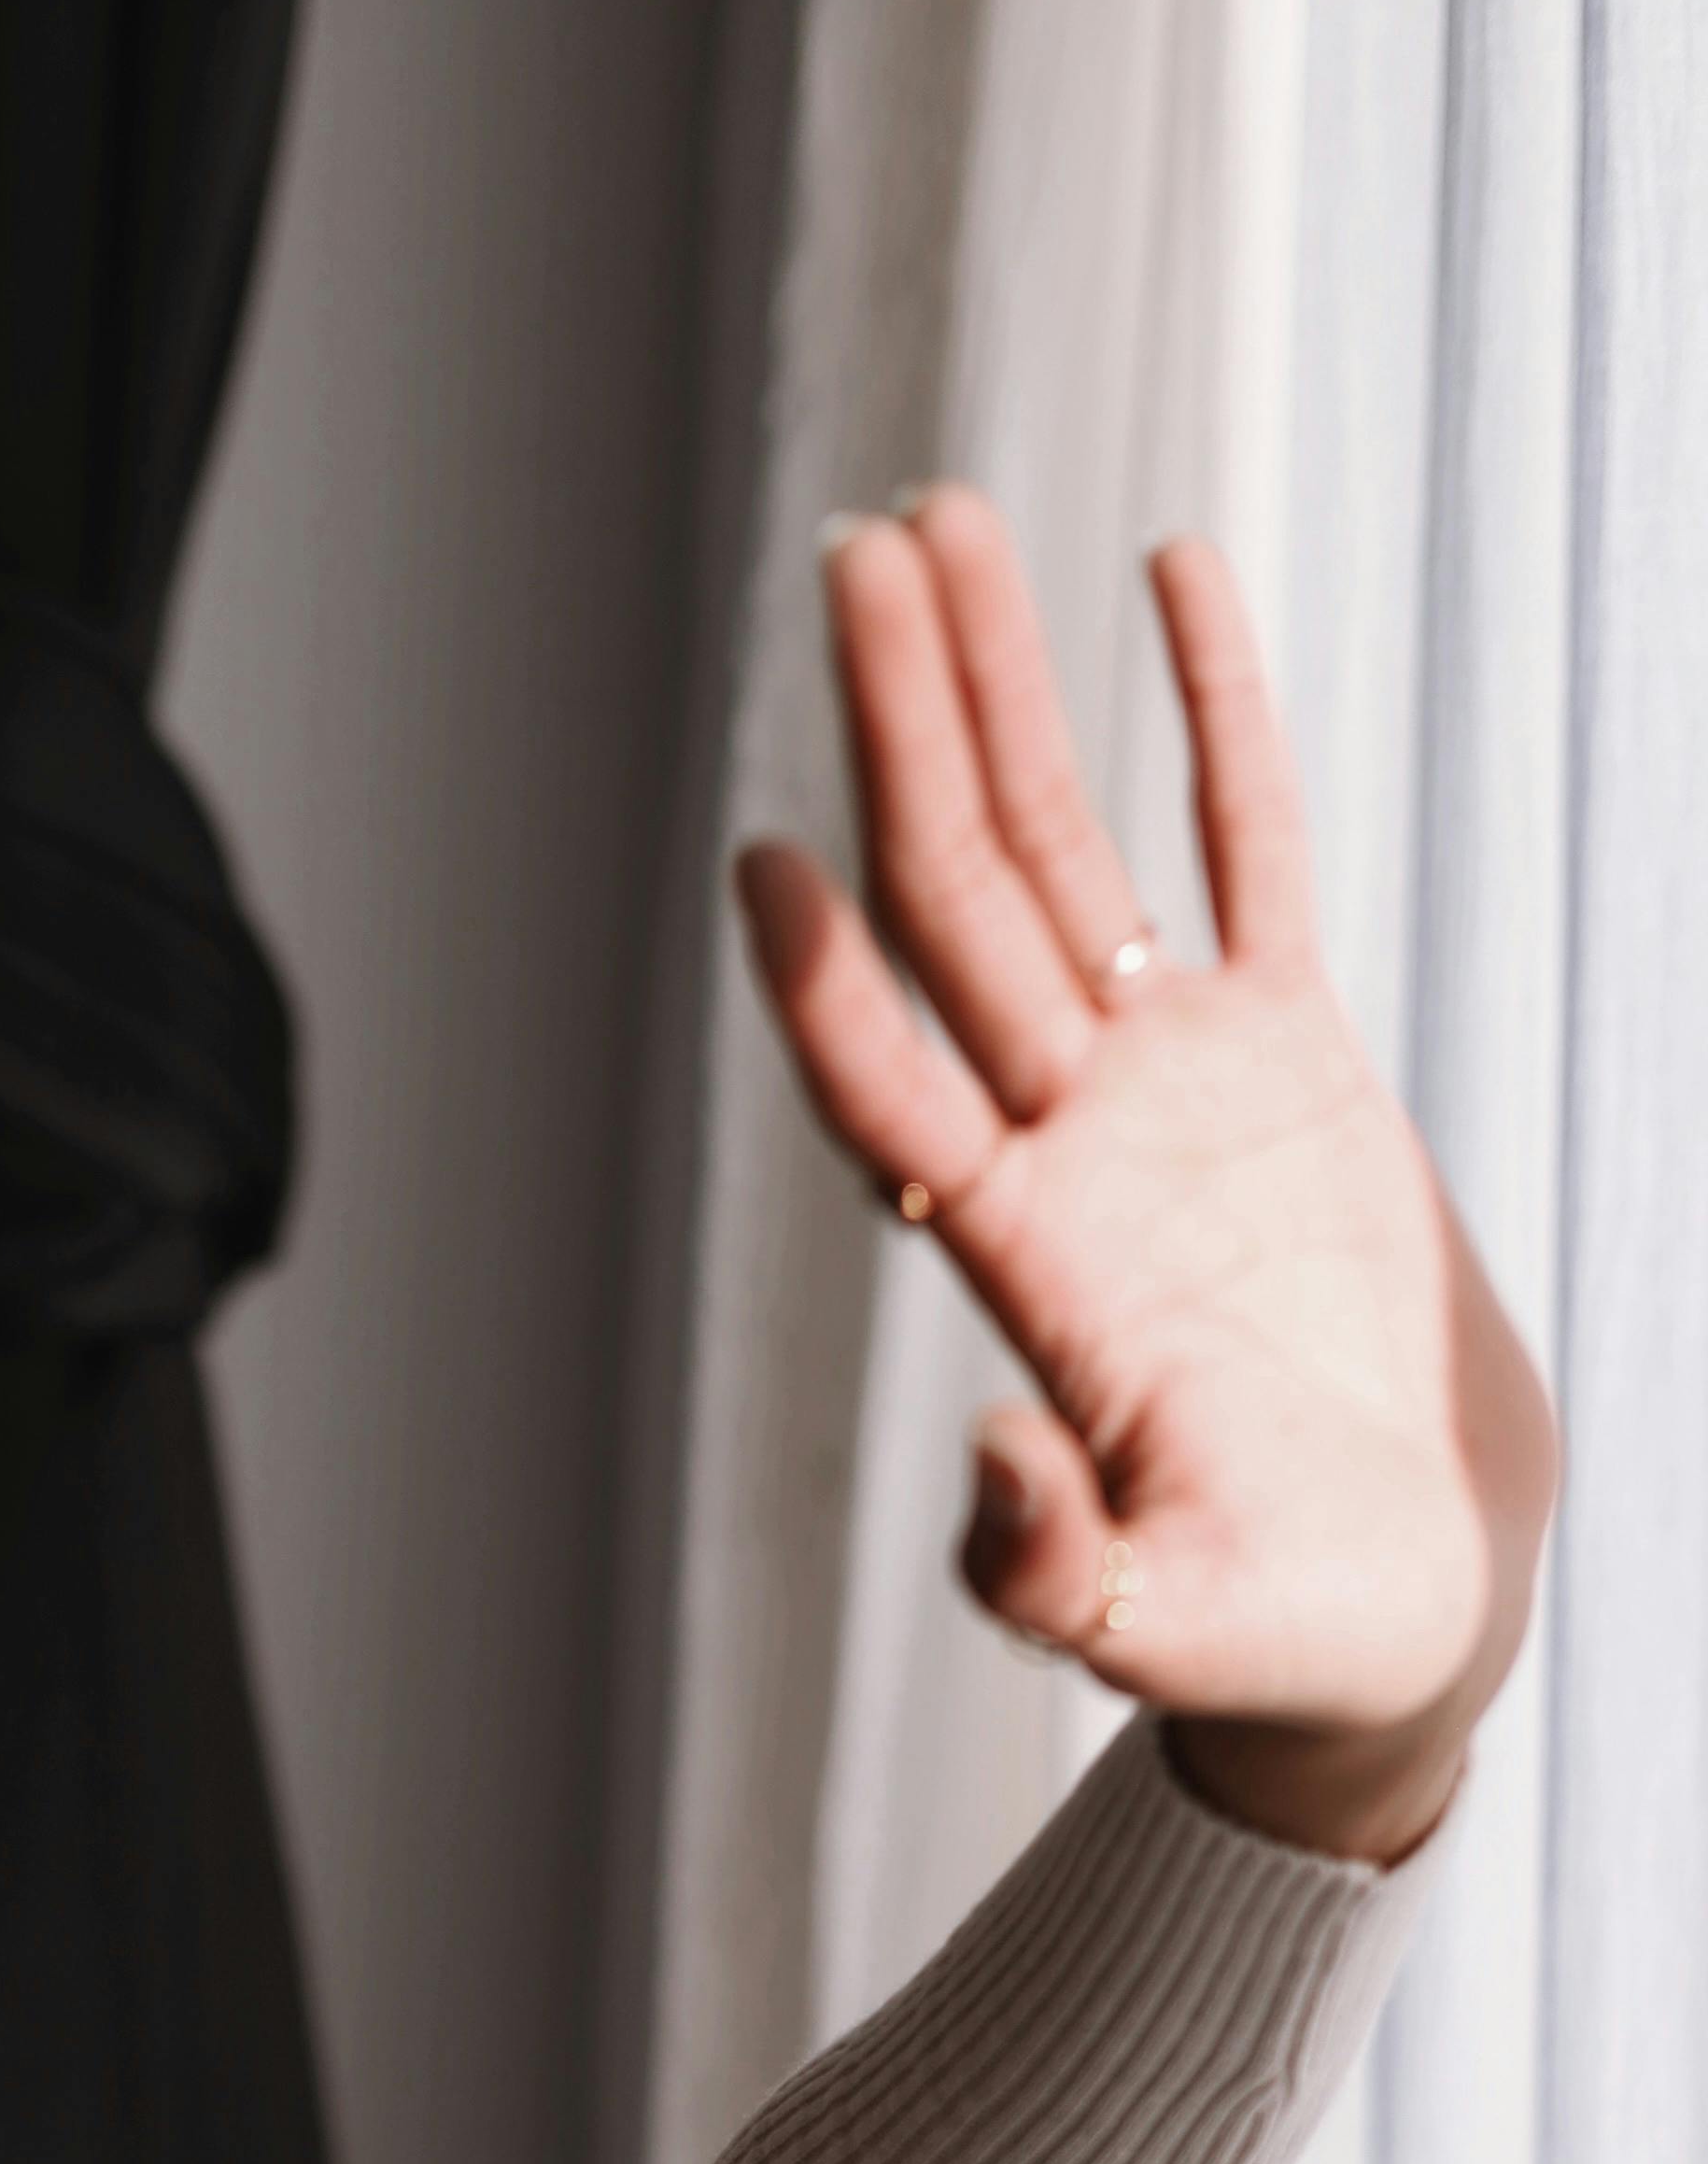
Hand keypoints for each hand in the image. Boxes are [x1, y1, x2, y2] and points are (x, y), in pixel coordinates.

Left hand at [737, 487, 1555, 1861]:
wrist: (1400, 1609)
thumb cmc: (1282, 1641)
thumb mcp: (1173, 1627)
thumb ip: (1055, 1575)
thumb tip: (983, 1463)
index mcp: (1035, 1264)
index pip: (895, 1087)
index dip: (827, 981)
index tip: (763, 851)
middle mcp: (1075, 1146)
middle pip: (961, 904)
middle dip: (904, 729)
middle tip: (854, 549)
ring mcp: (1176, 1088)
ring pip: (1067, 845)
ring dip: (999, 691)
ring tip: (944, 521)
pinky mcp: (1292, 1057)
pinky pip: (1249, 845)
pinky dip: (1214, 712)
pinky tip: (1169, 572)